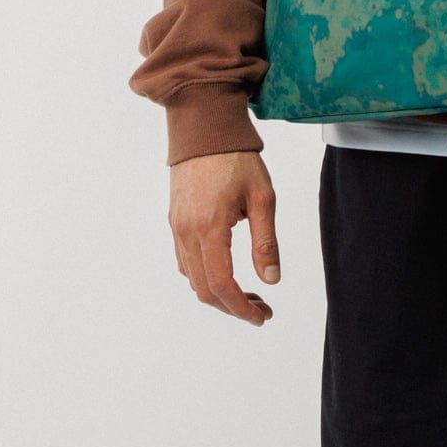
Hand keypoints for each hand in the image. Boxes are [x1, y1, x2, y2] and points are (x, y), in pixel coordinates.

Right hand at [168, 148, 279, 323]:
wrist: (204, 129)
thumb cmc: (237, 159)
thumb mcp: (262, 199)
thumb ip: (266, 243)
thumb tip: (270, 279)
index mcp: (210, 227)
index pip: (222, 284)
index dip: (241, 308)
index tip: (261, 317)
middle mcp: (187, 231)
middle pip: (204, 289)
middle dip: (233, 306)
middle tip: (261, 309)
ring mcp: (177, 227)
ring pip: (192, 279)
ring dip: (219, 294)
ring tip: (250, 293)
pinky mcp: (175, 221)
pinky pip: (185, 262)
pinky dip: (205, 276)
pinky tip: (227, 272)